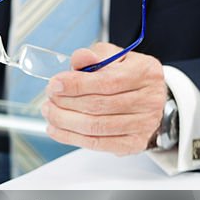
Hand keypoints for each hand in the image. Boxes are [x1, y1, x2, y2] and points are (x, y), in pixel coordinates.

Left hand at [43, 43, 166, 154]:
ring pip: (95, 126)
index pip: (106, 82)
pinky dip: (71, 137)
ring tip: (49, 112)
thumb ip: (94, 56)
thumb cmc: (126, 74)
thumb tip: (80, 59)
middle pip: (98, 106)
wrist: (147, 97)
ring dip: (64, 121)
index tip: (54, 84)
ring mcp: (145, 124)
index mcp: (145, 72)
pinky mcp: (135, 143)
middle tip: (49, 98)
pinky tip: (56, 129)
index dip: (76, 84)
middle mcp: (150, 99)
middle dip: (66, 103)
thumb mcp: (112, 56)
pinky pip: (97, 143)